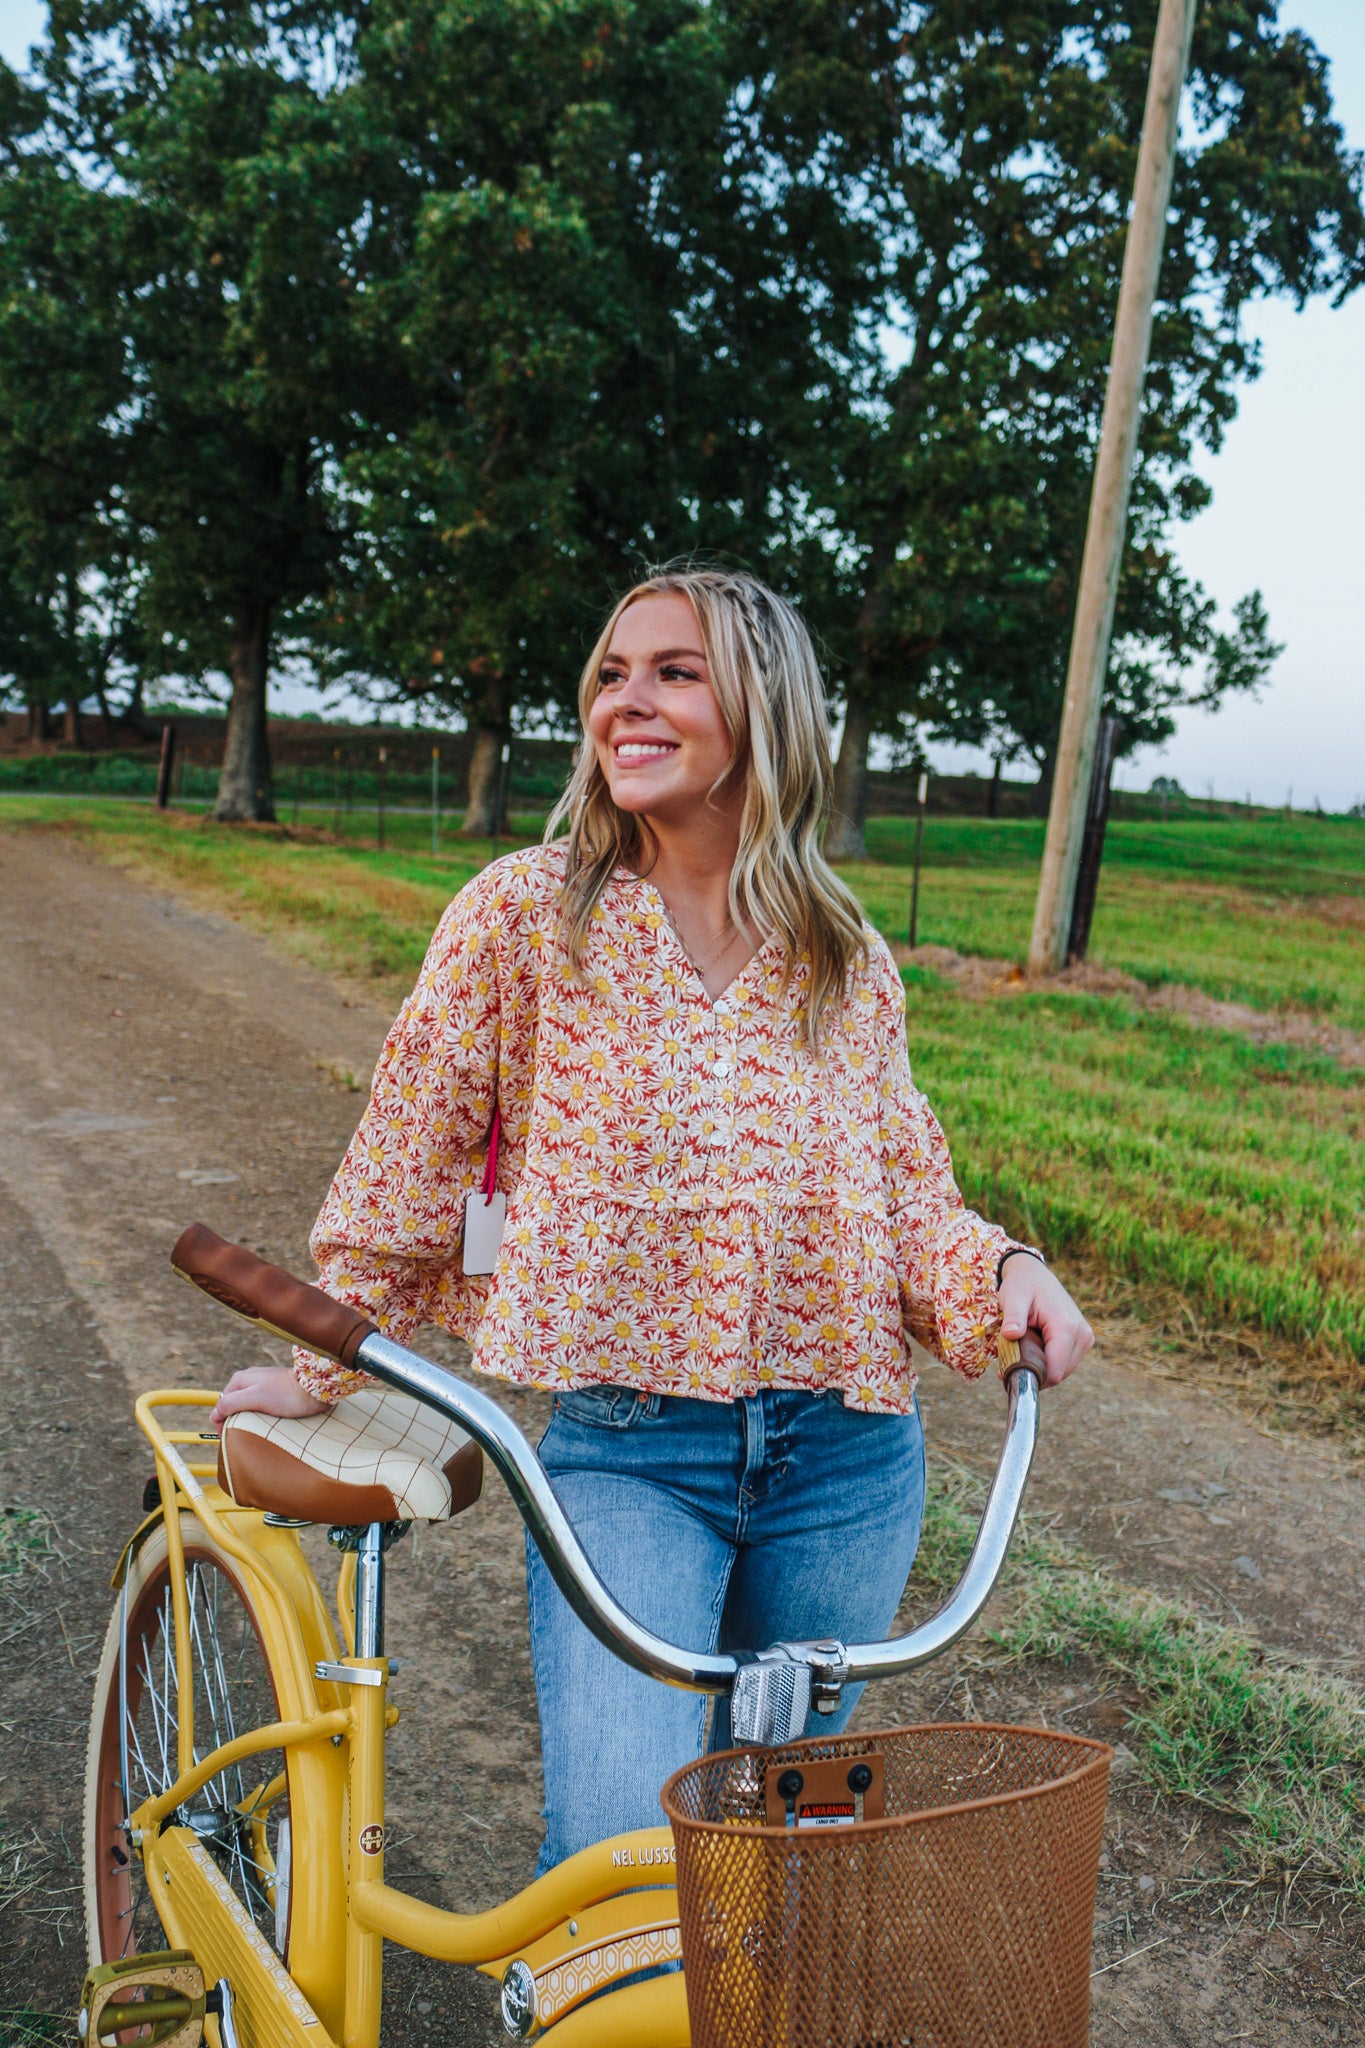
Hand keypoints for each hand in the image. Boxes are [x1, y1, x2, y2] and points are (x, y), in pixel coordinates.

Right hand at [210, 1365, 329, 1432]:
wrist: (315, 1389)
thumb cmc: (286, 1394)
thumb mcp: (254, 1397)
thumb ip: (231, 1403)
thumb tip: (214, 1414)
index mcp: (240, 1380)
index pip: (221, 1404)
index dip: (222, 1422)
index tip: (227, 1436)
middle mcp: (249, 1380)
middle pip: (233, 1406)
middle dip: (234, 1421)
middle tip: (240, 1436)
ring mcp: (262, 1385)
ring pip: (246, 1407)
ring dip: (247, 1419)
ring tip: (254, 1430)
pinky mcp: (275, 1392)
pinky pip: (260, 1407)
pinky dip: (259, 1416)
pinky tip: (265, 1423)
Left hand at [998, 1256, 1092, 1388]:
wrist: (1035, 1276)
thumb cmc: (1023, 1286)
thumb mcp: (1013, 1298)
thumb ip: (1014, 1317)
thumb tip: (1011, 1334)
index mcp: (1067, 1327)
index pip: (1055, 1372)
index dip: (1032, 1376)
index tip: (1007, 1371)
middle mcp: (1082, 1335)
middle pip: (1058, 1375)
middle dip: (1034, 1372)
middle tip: (1010, 1357)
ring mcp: (1085, 1339)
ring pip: (1061, 1371)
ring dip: (1040, 1366)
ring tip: (1023, 1347)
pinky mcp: (1083, 1341)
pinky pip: (1064, 1363)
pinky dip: (1047, 1361)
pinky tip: (1033, 1346)